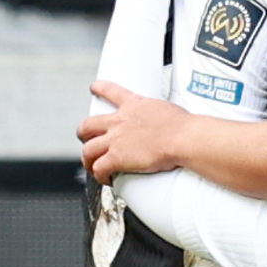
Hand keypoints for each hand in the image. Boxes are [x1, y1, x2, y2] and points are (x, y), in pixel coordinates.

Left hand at [78, 80, 196, 178]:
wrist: (183, 137)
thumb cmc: (182, 126)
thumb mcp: (168, 111)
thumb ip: (162, 116)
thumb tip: (171, 125)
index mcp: (134, 106)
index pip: (111, 91)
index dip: (100, 88)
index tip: (94, 88)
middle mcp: (119, 121)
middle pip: (88, 125)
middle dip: (84, 133)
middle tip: (86, 138)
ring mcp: (116, 140)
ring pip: (88, 150)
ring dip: (88, 159)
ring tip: (92, 165)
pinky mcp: (117, 158)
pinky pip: (99, 168)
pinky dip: (100, 175)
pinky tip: (106, 179)